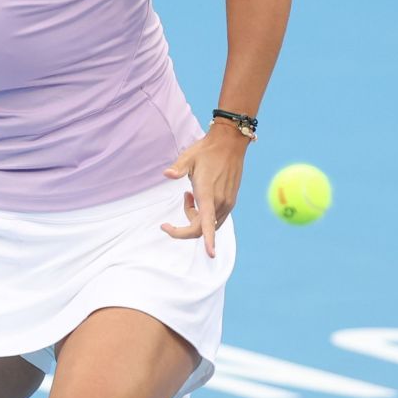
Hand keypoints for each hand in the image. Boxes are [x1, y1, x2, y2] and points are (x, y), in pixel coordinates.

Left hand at [160, 127, 247, 256]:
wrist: (230, 143)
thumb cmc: (206, 150)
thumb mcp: (189, 157)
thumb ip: (178, 168)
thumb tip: (167, 174)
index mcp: (208, 194)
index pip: (207, 224)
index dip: (208, 241)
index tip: (210, 254)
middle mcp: (220, 202)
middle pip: (201, 229)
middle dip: (184, 227)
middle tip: (175, 211)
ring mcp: (227, 203)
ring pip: (208, 225)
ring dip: (194, 217)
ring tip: (188, 195)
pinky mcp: (230, 201)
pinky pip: (215, 217)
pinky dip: (204, 213)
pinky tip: (198, 194)